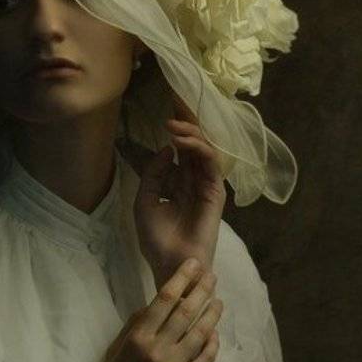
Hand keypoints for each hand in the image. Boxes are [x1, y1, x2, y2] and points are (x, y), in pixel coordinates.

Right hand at [95, 258, 223, 361]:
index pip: (164, 300)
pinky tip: (215, 334)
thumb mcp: (115, 351)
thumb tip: (153, 304)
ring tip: (218, 302)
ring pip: (200, 333)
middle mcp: (157, 349)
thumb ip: (133, 326)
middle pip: (186, 312)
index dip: (181, 279)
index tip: (192, 265)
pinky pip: (205, 360)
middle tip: (212, 277)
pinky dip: (212, 344)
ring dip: (212, 314)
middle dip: (202, 290)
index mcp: (137, 338)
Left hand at [133, 94, 226, 286]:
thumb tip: (166, 148)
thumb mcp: (145, 200)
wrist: (168, 264)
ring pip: (203, 149)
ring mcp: (206, 185)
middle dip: (185, 120)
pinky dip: (197, 148)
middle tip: (173, 98)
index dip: (176, 126)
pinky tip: (180, 141)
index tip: (166, 103)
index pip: (180, 147)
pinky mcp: (216, 192)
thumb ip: (154, 174)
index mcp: (179, 182)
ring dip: (189, 132)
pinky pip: (209, 162)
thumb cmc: (156, 239)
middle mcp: (194, 180)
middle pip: (194, 142)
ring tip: (172, 122)